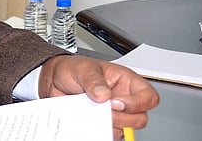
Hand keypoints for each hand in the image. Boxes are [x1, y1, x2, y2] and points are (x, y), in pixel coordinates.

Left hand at [39, 55, 158, 139]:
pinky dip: (98, 132)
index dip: (137, 103)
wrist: (53, 80)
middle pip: (140, 119)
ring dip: (109, 125)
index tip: (116, 102)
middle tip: (103, 110)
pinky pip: (108, 134)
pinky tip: (88, 122)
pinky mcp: (102, 124)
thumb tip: (104, 95)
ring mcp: (113, 114)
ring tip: (91, 113)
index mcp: (125, 81)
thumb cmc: (71, 69)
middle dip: (122, 118)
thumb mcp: (83, 69)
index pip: (148, 96)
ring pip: (124, 130)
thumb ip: (94, 80)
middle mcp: (123, 99)